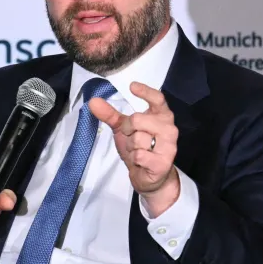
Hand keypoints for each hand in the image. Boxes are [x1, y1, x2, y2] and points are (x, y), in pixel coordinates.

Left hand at [88, 81, 179, 212]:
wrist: (148, 176)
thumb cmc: (138, 147)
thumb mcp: (122, 128)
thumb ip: (110, 114)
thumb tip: (93, 101)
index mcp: (161, 115)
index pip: (158, 99)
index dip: (146, 91)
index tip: (132, 86)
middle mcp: (169, 128)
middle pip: (138, 119)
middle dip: (127, 129)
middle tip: (131, 136)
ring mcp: (169, 146)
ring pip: (138, 139)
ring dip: (131, 147)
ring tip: (137, 151)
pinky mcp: (164, 162)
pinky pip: (139, 155)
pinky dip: (134, 159)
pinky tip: (141, 161)